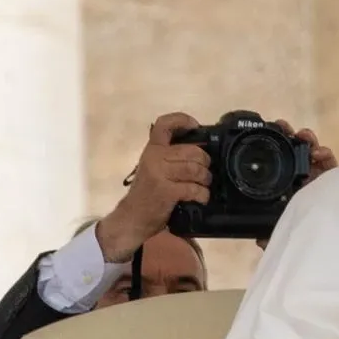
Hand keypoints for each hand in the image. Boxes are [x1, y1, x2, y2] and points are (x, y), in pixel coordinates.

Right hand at [97, 112, 210, 260]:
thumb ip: (171, 157)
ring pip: (196, 169)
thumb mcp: (155, 168)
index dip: (182, 120)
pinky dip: (203, 194)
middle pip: (192, 151)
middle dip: (205, 163)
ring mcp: (160, 173)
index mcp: (152, 149)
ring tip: (203, 186)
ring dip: (206, 179)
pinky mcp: (166, 191)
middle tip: (204, 173)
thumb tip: (200, 150)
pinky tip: (201, 198)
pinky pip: (195, 188)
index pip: (164, 125)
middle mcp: (154, 157)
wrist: (132, 217)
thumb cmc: (148, 193)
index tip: (195, 126)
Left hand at [254, 122, 335, 249]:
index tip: (262, 137)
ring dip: (306, 140)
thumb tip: (259, 239)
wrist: (332, 238)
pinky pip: (330, 162)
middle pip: (296, 155)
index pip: (282, 167)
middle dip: (288, 138)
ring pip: (312, 154)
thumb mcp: (285, 231)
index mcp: (292, 192)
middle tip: (279, 127)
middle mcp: (305, 182)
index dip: (274, 151)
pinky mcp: (336, 178)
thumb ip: (272, 233)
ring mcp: (320, 178)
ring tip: (300, 135)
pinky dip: (325, 153)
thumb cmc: (310, 233)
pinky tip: (318, 153)